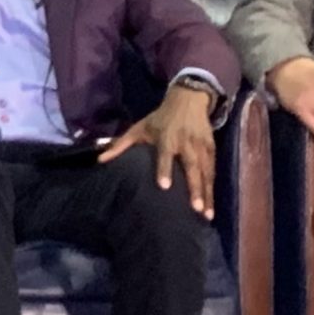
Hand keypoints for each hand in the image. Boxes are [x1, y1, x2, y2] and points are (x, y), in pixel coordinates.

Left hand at [101, 82, 217, 217]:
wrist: (188, 99)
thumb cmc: (159, 119)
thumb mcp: (139, 128)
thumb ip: (120, 145)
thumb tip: (100, 161)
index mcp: (166, 137)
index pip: (165, 155)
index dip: (165, 169)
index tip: (164, 187)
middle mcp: (185, 143)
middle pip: (191, 167)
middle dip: (195, 188)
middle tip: (196, 209)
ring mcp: (201, 146)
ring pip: (206, 172)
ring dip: (207, 193)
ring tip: (207, 215)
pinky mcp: (212, 148)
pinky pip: (213, 170)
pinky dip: (213, 187)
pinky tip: (211, 205)